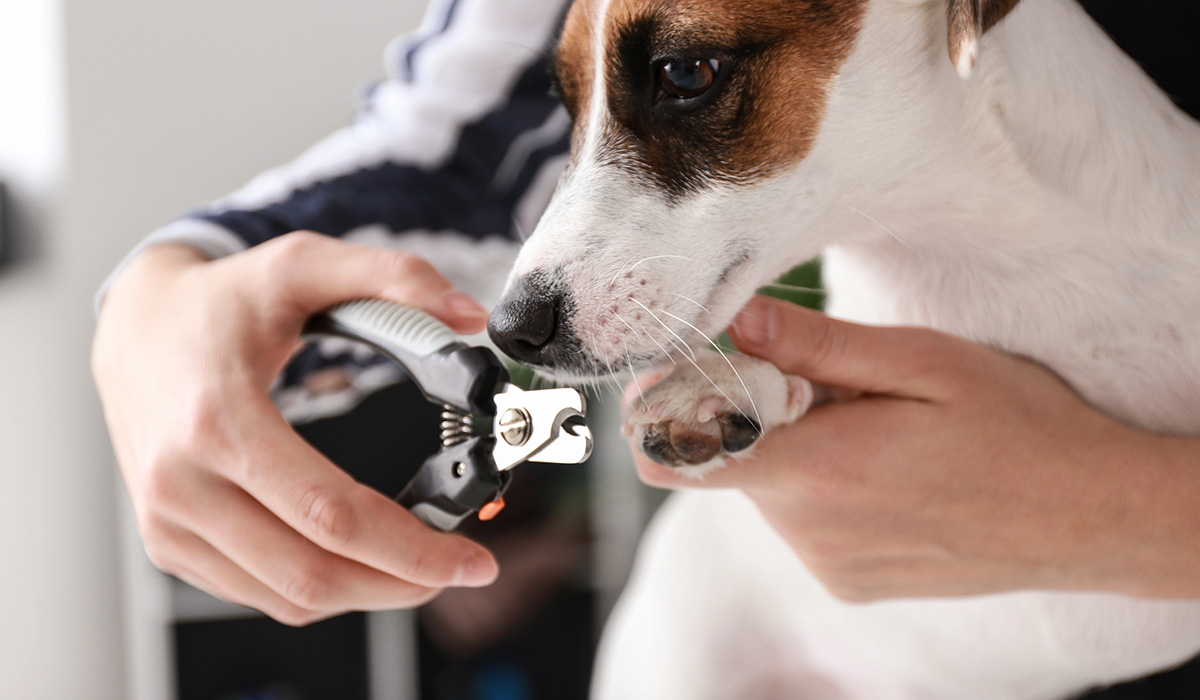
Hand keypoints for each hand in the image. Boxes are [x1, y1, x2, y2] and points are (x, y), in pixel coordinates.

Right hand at [93, 232, 498, 624]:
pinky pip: (256, 592)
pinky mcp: (166, 541)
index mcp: (218, 419)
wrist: (134, 326)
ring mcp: (167, 519)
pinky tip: (361, 564)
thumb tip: (470, 315)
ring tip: (420, 569)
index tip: (470, 558)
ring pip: (287, 596)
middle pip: (312, 572)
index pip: (330, 513)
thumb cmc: (218, 302)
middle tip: (460, 569)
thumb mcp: (303, 264)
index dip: (411, 548)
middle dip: (402, 582)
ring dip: (367, 593)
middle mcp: (181, 481)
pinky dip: (320, 589)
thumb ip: (394, 276)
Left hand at [632, 295, 1199, 601]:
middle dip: (761, 411)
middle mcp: (808, 532)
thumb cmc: (1016, 424)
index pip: (675, 455)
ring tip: (877, 430)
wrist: (1090, 516)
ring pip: (767, 487)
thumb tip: (734, 321)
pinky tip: (889, 470)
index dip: (668, 406)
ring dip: (798, 448)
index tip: (698, 367)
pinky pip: (802, 521)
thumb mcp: (922, 362)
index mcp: (817, 472)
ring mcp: (827, 564)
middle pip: (728, 458)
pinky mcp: (846, 582)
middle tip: (835, 385)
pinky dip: (824, 487)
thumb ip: (817, 346)